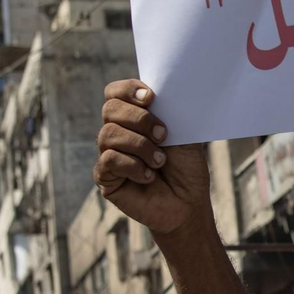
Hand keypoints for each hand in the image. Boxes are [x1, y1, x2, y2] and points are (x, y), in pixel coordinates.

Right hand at [94, 80, 210, 236]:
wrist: (188, 203)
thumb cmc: (186, 168)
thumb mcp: (183, 134)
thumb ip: (168, 112)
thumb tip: (157, 92)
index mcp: (133, 117)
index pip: (115, 92)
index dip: (128, 90)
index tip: (151, 98)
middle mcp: (117, 132)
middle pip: (111, 109)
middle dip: (140, 119)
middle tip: (163, 135)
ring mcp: (108, 154)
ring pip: (109, 134)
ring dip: (140, 146)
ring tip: (160, 161)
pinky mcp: (105, 177)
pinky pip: (108, 160)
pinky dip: (133, 166)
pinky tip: (149, 176)